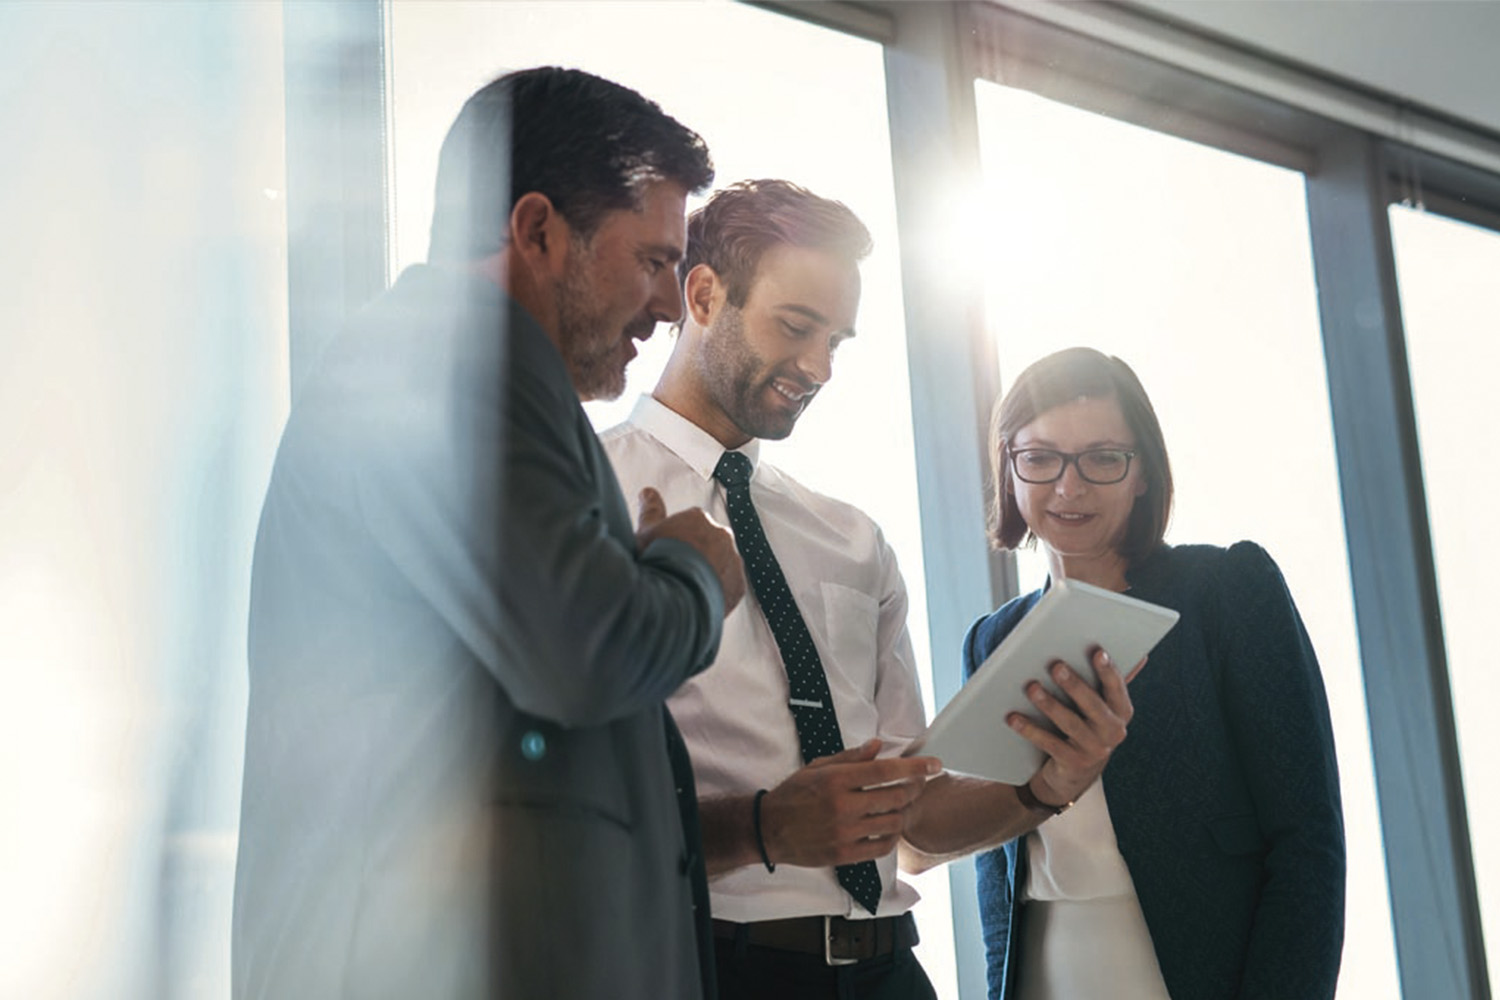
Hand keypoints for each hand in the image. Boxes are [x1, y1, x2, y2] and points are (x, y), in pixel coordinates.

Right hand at [635, 487, 745, 614]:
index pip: (692, 524)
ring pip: (722, 564)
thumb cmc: (657, 560)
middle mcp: (721, 535)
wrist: (673, 594)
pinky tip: (700, 598)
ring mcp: (733, 559)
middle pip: (709, 543)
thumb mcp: (646, 532)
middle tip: (678, 571)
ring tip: (688, 588)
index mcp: (699, 518)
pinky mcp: (739, 585)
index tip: (669, 552)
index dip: (679, 540)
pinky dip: (719, 592)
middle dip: (697, 554)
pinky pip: (731, 587)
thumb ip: (651, 510)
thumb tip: (648, 492)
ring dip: (710, 572)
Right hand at [760, 739, 940, 867]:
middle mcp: (843, 806)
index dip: (915, 767)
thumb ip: (851, 757)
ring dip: (903, 812)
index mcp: (837, 780)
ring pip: (892, 823)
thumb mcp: (818, 767)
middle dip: (914, 788)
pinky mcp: (844, 854)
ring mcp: (844, 833)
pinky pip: (881, 847)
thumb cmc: (794, 794)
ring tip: (901, 805)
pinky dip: (891, 837)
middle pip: (895, 797)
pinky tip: (889, 828)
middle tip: (918, 784)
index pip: (885, 770)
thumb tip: (878, 746)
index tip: (934, 764)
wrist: (770, 829)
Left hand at [1007, 648, 1143, 806]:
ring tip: (1031, 687)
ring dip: (1049, 704)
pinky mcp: (1073, 763)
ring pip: (1069, 723)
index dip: (1108, 671)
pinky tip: (1013, 717)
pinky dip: (1030, 729)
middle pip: (1093, 705)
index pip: (1117, 688)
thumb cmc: (1088, 726)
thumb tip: (1142, 655)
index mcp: (1122, 712)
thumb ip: (1112, 682)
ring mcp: (1094, 750)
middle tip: (1056, 666)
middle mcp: (1113, 731)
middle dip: (1074, 684)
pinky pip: (1049, 743)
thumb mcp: (1102, 707)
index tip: (1097, 652)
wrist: (1075, 773)